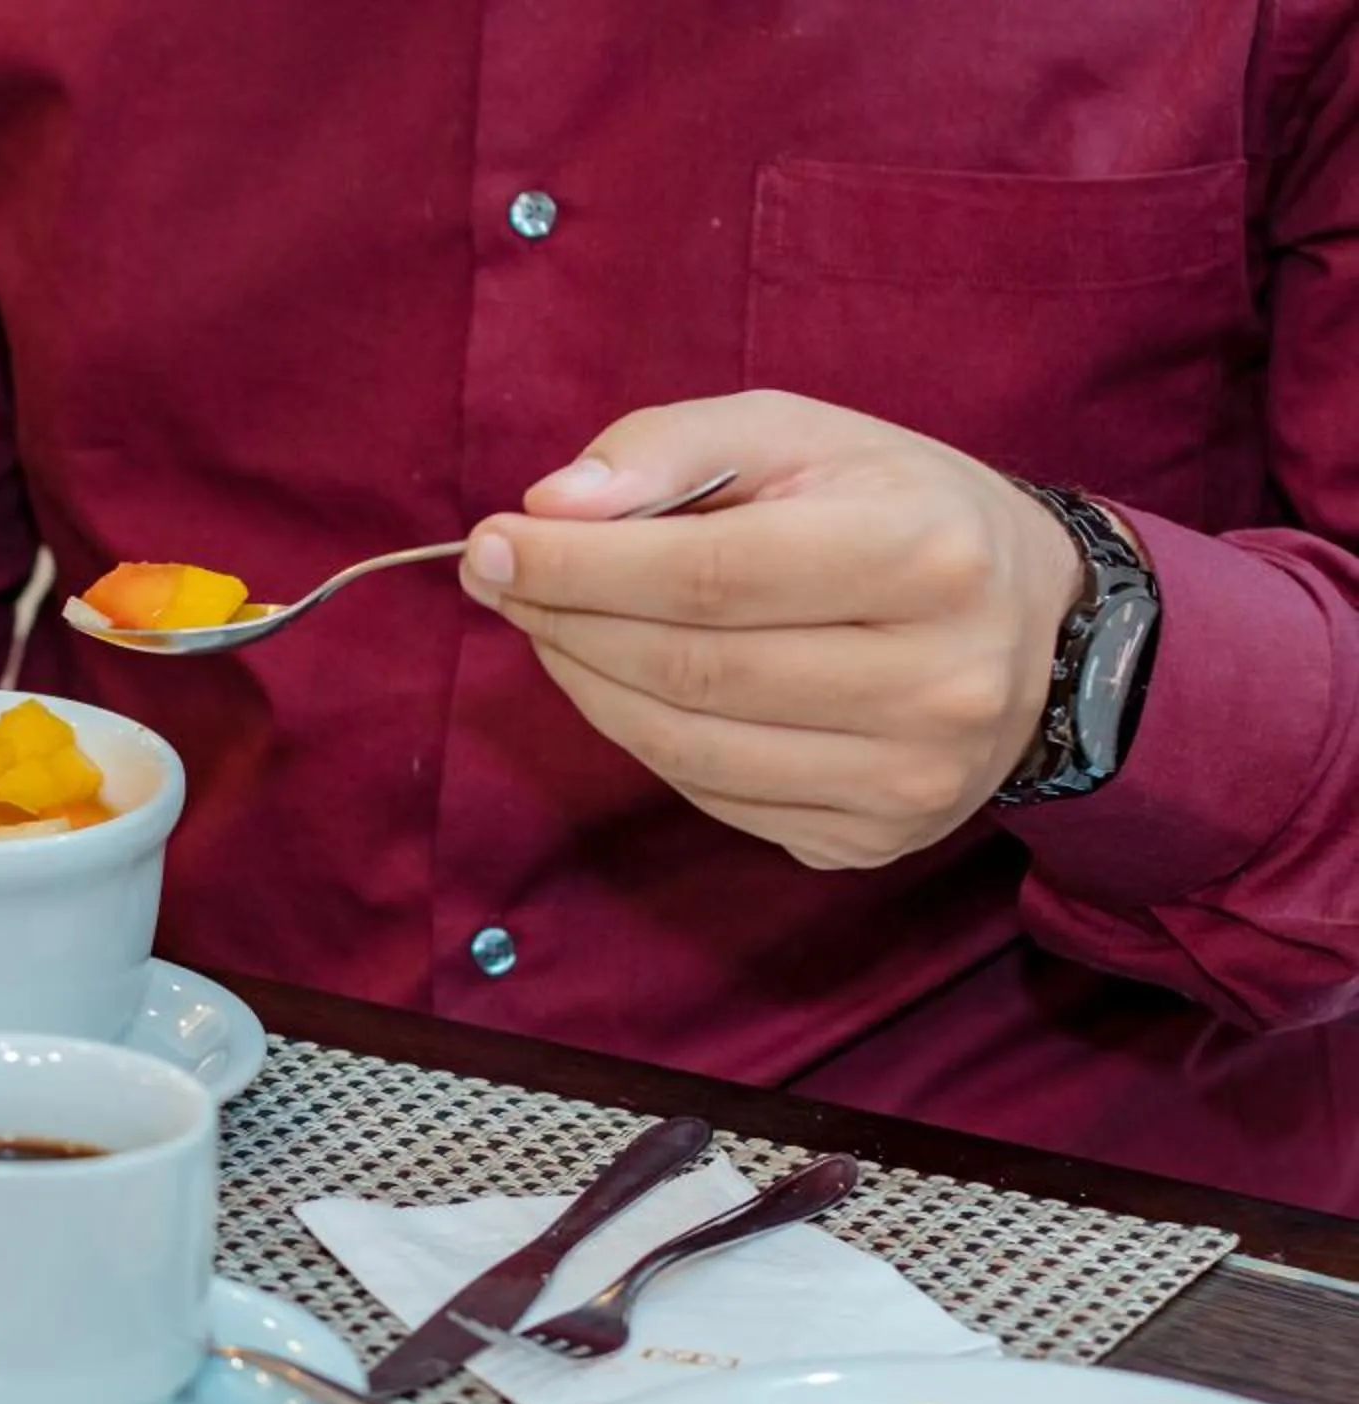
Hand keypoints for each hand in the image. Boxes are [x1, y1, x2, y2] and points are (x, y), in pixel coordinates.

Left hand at [459, 390, 1087, 870]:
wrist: (1037, 628)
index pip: (708, 576)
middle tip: (504, 583)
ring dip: (586, 686)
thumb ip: (672, 447)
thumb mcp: (804, 435)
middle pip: (689, 669)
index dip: (579, 567)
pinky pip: (711, 796)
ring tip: (551, 628)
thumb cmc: (898, 510)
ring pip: (686, 748)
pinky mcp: (871, 839)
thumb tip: (550, 507)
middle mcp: (936, 682)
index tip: (494, 546)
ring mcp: (907, 779)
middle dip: (567, 622)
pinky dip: (642, 738)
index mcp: (927, 555)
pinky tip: (624, 684)